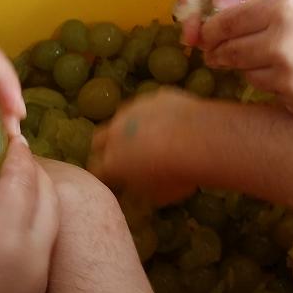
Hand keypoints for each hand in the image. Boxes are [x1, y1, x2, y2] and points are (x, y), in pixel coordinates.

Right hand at [0, 140, 58, 292]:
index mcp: (6, 239)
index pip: (21, 180)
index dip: (16, 153)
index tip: (8, 134)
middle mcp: (34, 255)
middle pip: (47, 195)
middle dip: (30, 169)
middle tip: (7, 155)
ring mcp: (39, 274)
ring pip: (52, 217)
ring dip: (37, 192)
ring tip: (6, 181)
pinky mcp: (37, 288)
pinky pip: (47, 239)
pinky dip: (36, 217)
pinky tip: (8, 215)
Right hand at [88, 89, 202, 204]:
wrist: (196, 139)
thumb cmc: (175, 175)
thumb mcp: (158, 196)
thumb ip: (141, 192)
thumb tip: (137, 191)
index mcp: (112, 162)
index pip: (96, 170)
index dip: (102, 175)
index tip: (110, 180)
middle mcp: (115, 133)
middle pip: (98, 139)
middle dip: (105, 147)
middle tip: (121, 156)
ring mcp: (133, 110)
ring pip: (122, 117)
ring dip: (128, 127)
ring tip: (149, 136)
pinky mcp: (153, 97)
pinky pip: (148, 105)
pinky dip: (153, 114)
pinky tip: (170, 121)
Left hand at [201, 0, 292, 118]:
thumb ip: (275, 13)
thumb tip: (234, 23)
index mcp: (284, 8)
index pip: (224, 21)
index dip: (212, 29)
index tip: (207, 34)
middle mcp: (279, 43)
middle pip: (228, 52)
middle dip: (222, 52)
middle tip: (219, 54)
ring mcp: (288, 79)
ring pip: (248, 76)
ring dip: (253, 71)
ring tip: (280, 63)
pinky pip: (274, 97)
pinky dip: (281, 90)